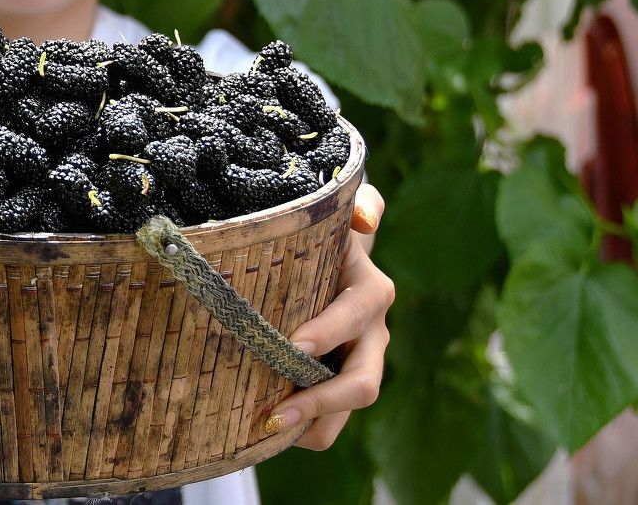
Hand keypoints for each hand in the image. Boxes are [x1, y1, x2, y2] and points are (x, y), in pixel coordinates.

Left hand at [265, 183, 391, 449]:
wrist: (330, 262)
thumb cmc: (325, 238)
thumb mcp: (337, 218)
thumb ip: (359, 206)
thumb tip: (366, 216)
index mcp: (370, 292)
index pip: (356, 315)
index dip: (330, 331)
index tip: (296, 345)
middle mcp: (373, 334)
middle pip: (363, 381)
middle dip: (322, 400)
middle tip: (277, 413)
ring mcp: (359, 364)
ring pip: (347, 409)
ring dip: (312, 425)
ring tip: (266, 430)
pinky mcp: (339, 386)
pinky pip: (330, 421)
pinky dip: (304, 430)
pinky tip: (265, 430)